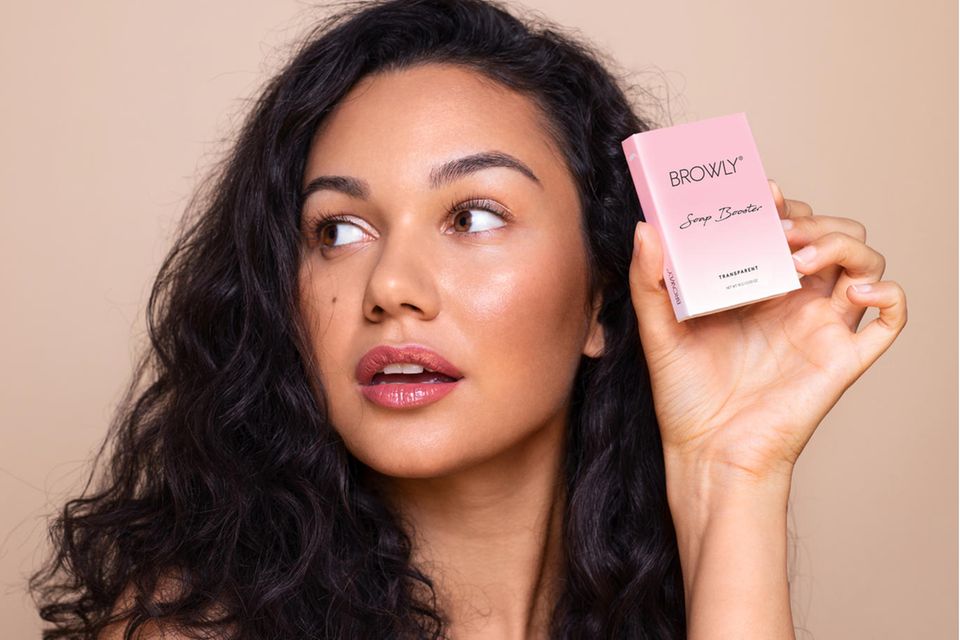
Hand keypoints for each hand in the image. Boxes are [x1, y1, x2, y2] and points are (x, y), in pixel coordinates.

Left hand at [628, 180, 907, 484]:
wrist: (706, 452)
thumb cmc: (685, 397)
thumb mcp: (657, 330)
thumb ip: (648, 281)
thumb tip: (647, 229)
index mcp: (756, 287)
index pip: (785, 226)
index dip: (781, 204)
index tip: (761, 194)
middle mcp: (794, 300)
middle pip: (829, 234)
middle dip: (811, 219)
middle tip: (778, 230)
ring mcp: (822, 326)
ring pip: (864, 261)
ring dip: (842, 244)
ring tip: (801, 256)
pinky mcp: (842, 357)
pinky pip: (890, 318)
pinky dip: (888, 293)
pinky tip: (853, 291)